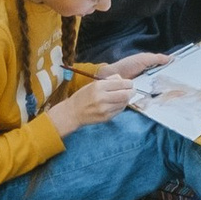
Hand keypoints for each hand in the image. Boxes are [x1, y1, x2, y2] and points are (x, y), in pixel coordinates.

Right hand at [47, 54, 163, 132]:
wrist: (71, 115)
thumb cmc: (82, 98)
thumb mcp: (93, 85)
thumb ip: (108, 83)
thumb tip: (124, 81)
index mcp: (98, 87)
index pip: (122, 83)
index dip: (128, 83)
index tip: (129, 83)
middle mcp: (102, 98)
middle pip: (127, 92)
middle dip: (130, 91)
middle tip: (129, 90)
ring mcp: (104, 110)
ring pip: (125, 102)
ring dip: (126, 99)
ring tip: (121, 97)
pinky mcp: (106, 118)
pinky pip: (120, 111)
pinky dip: (120, 107)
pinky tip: (115, 106)